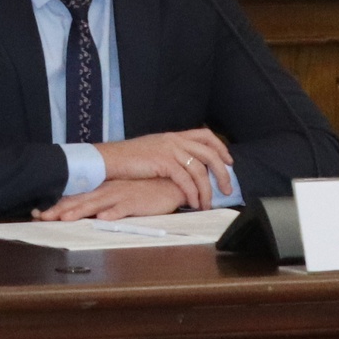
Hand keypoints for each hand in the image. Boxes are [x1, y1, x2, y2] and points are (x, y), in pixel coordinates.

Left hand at [35, 177, 187, 220]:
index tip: (37, 212)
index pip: (74, 197)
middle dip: (59, 209)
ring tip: (65, 219)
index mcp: (101, 189)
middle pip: (79, 201)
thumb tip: (81, 212)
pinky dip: (113, 213)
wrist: (169, 184)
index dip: (55, 204)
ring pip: (96, 204)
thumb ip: (101, 201)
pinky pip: (123, 208)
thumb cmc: (142, 191)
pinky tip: (102, 219)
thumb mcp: (118, 195)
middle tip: (41, 217)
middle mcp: (107, 191)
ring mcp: (121, 196)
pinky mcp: (136, 202)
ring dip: (80, 211)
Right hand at [95, 129, 234, 210]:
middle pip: (209, 153)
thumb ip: (170, 154)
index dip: (220, 147)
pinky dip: (192, 194)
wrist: (109, 160)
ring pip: (200, 170)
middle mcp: (174, 140)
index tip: (229, 161)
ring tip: (207, 204)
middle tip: (227, 188)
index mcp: (173, 136)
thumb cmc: (127, 159)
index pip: (205, 135)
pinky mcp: (163, 162)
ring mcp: (169, 150)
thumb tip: (185, 168)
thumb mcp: (153, 150)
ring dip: (207, 190)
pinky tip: (193, 203)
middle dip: (222, 172)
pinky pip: (186, 180)